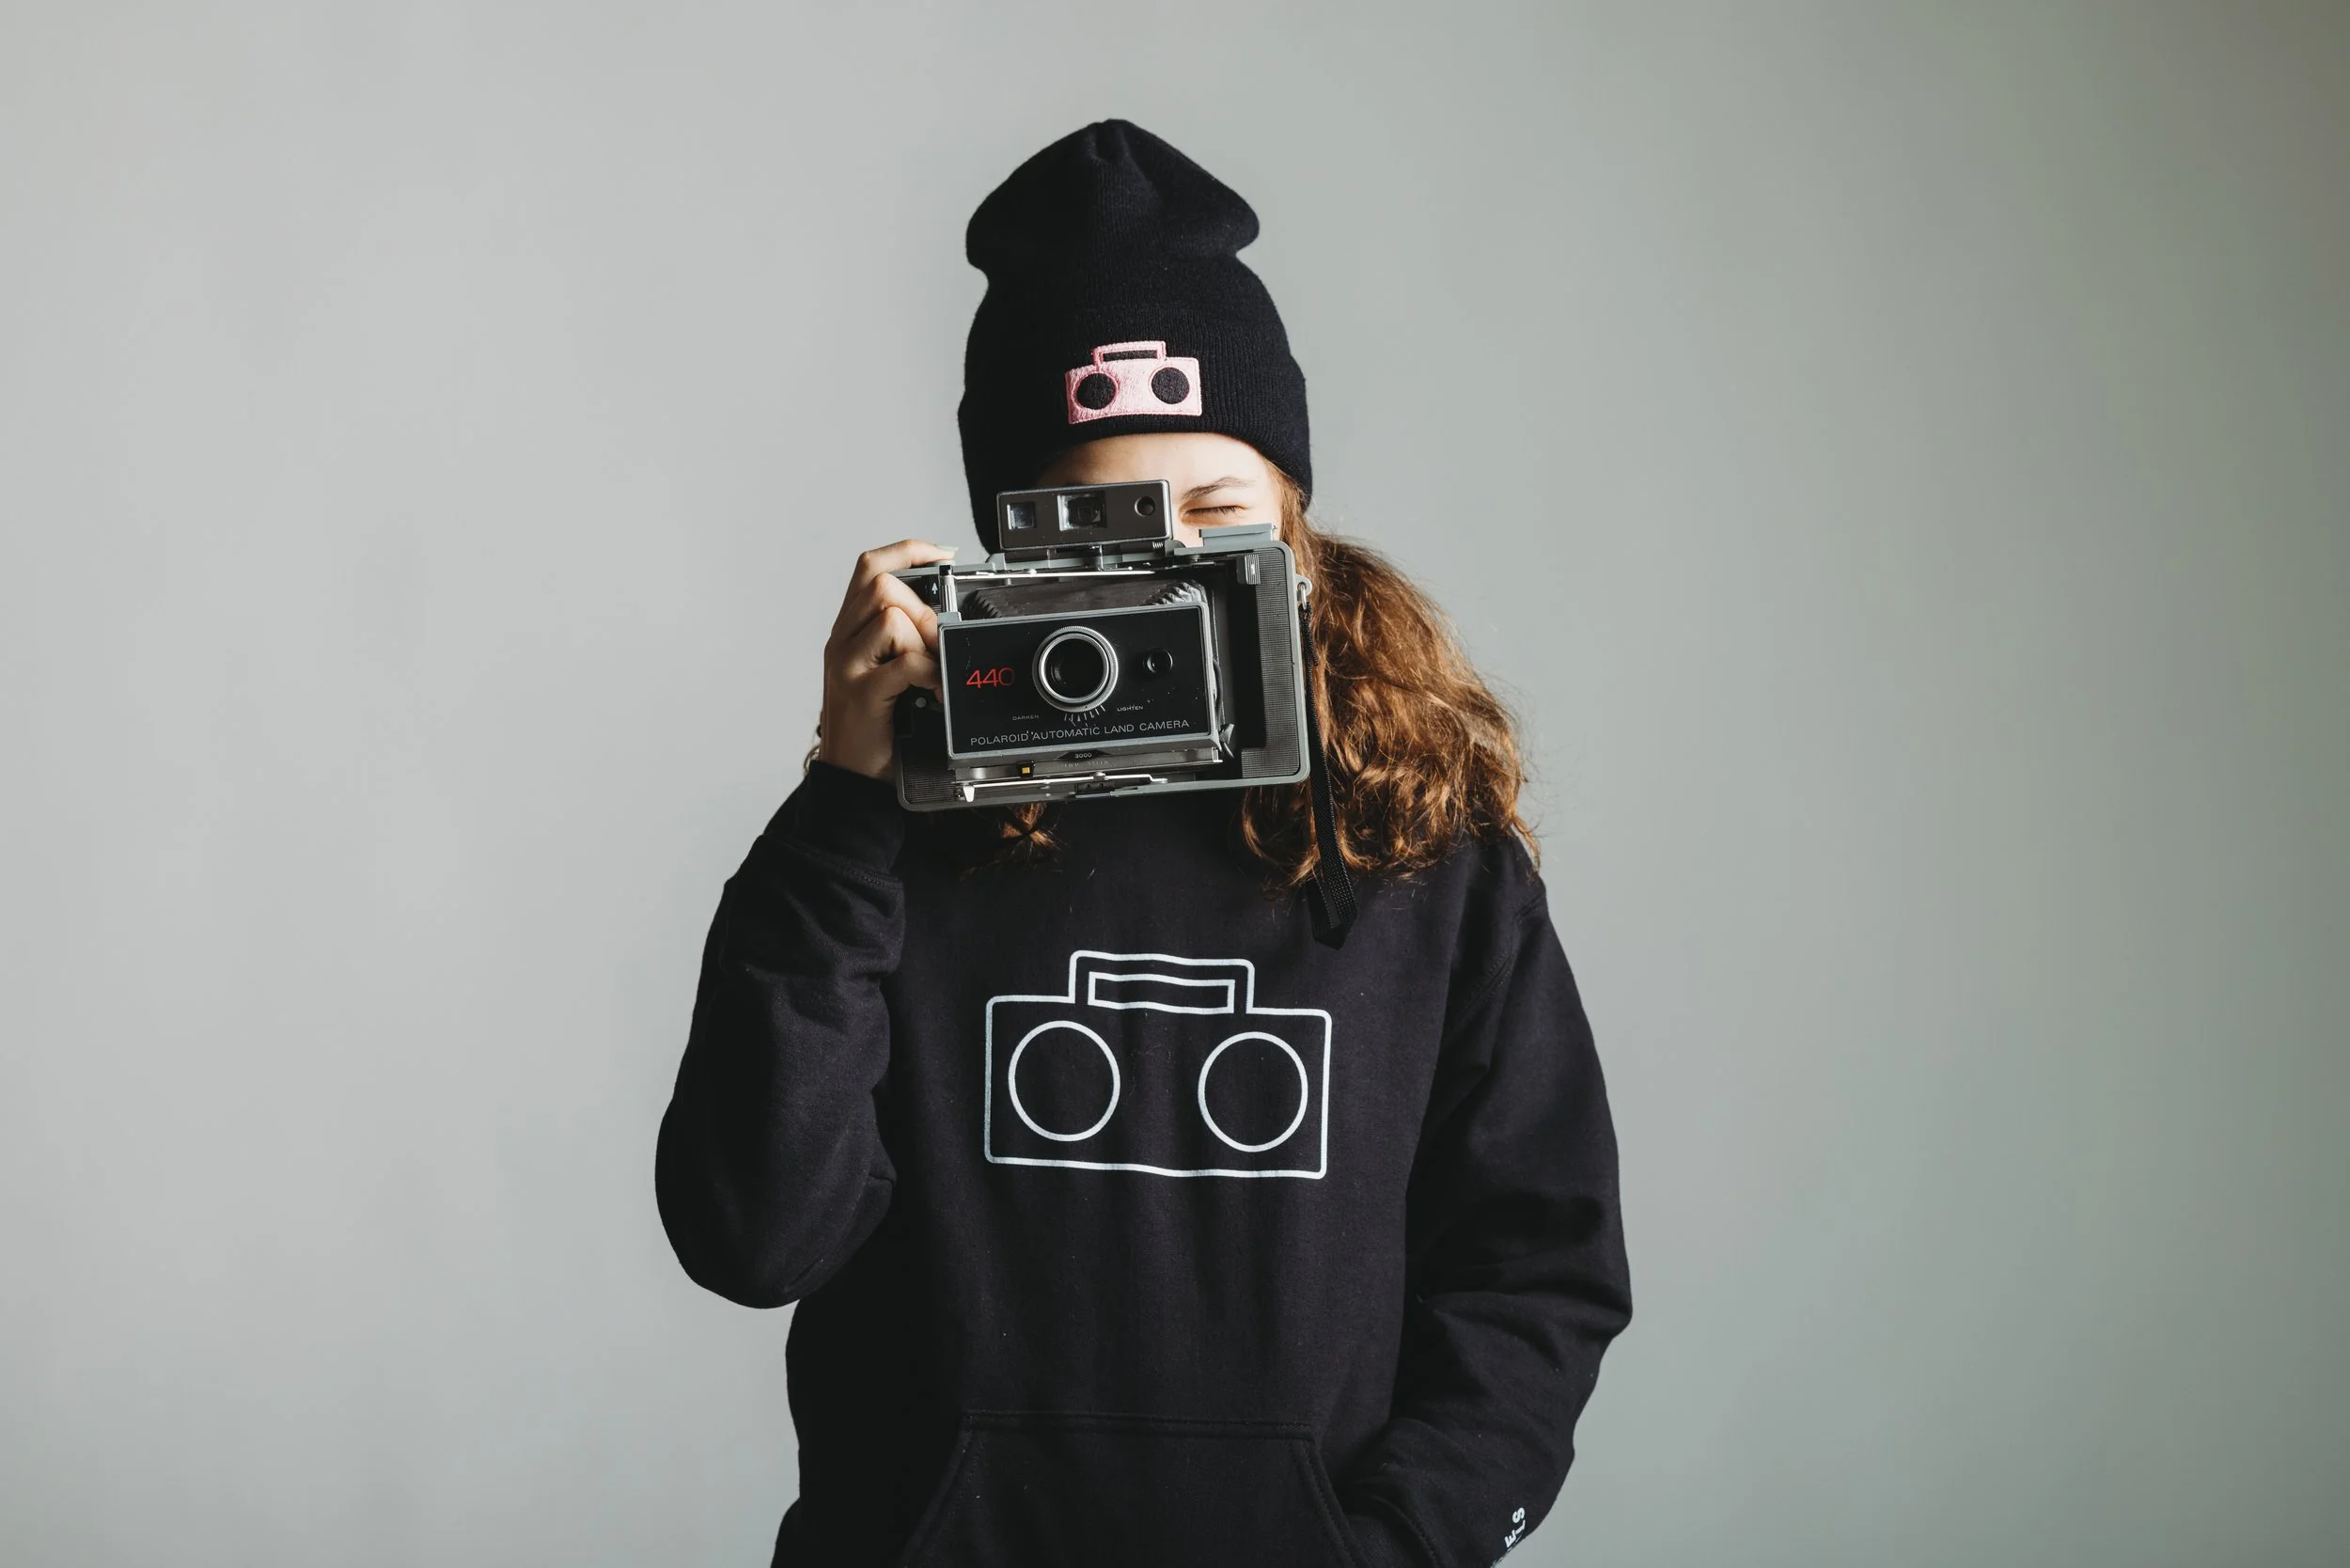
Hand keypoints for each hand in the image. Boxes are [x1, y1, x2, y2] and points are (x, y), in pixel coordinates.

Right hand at [816, 539, 955, 779]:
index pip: (870, 568)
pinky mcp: (862, 694)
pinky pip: (904, 663)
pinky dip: (928, 674)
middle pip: (881, 586)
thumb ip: (903, 640)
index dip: (908, 552)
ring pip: (891, 618)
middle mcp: (841, 642)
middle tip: (936, 643)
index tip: (943, 555)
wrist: (850, 775)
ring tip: (931, 672)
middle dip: (922, 608)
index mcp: (847, 630)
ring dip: (923, 642)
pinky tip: (933, 691)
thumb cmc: (873, 724)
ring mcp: (847, 666)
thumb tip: (945, 616)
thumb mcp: (883, 671)